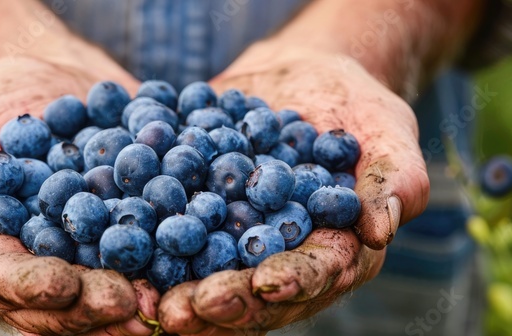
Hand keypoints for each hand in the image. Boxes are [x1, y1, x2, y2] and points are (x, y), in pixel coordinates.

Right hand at [0, 56, 159, 334]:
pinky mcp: (128, 246)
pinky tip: (195, 272)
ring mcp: (86, 264)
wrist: (60, 83)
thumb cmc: (0, 105)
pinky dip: (172, 272)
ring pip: (105, 301)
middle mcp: (37, 271)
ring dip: (134, 307)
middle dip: (93, 308)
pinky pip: (150, 267)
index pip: (4, 281)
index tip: (65, 284)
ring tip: (164, 305)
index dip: (33, 287)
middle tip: (131, 305)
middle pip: (60, 306)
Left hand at [158, 43, 429, 333]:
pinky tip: (118, 251)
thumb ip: (393, 182)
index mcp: (331, 252)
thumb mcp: (389, 134)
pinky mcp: (195, 216)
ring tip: (148, 302)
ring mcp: (233, 243)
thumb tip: (380, 230)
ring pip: (204, 277)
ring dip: (176, 294)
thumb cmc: (359, 109)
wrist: (301, 76)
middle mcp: (278, 259)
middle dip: (220, 304)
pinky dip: (143, 245)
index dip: (288, 285)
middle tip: (183, 311)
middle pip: (251, 294)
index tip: (263, 285)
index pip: (312, 277)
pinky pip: (167, 234)